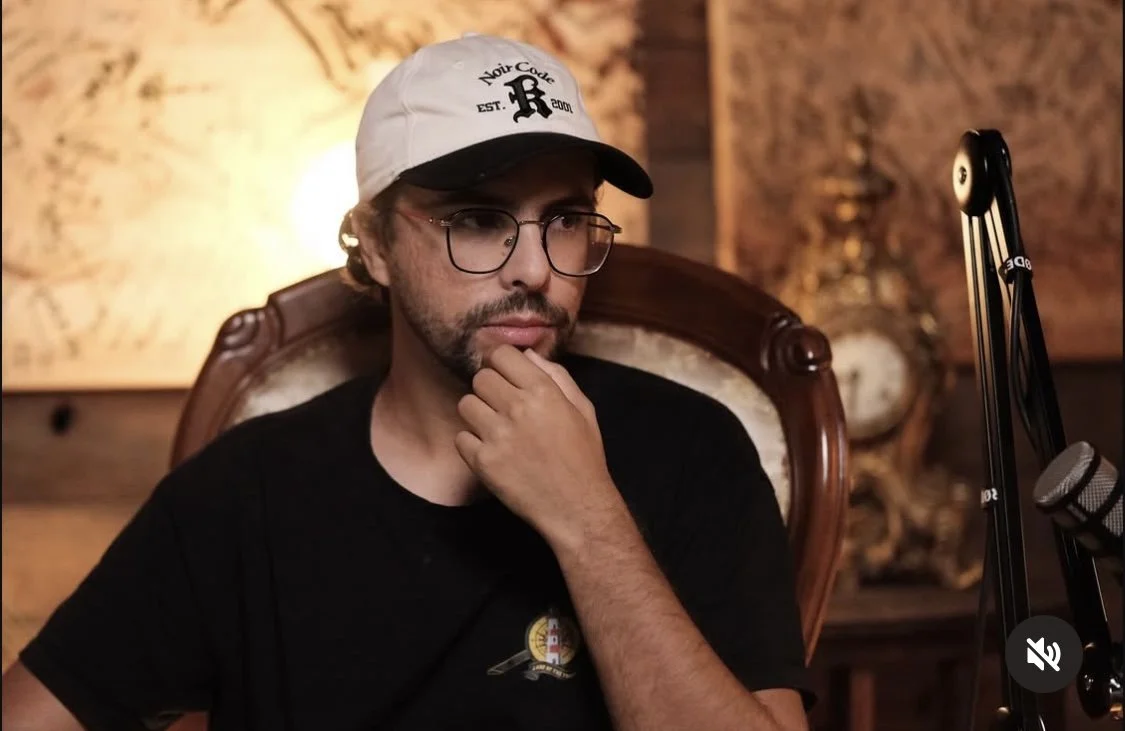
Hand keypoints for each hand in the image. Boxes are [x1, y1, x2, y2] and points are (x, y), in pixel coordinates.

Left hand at [454, 345, 625, 549]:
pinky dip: (472, 444)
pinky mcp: (482, 461)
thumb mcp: (583, 409)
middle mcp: (517, 408)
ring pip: (465, 404)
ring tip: (495, 429)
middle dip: (489, 388)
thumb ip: (556, 376)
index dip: (500, 361)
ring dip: (478, 414)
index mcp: (543, 391)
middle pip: (480, 377)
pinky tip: (491, 452)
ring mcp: (497, 435)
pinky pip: (460, 438)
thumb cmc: (584, 458)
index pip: (501, 354)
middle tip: (502, 405)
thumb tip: (526, 354)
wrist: (577, 507)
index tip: (503, 373)